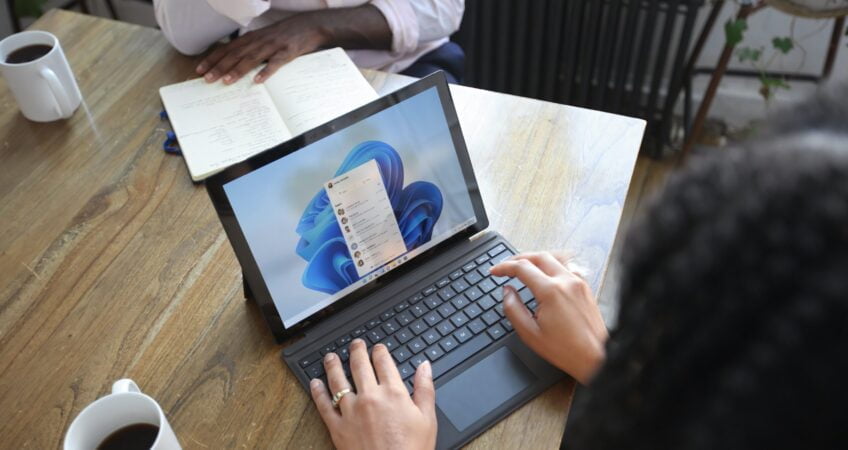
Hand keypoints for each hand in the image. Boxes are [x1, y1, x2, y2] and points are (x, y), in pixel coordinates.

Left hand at [195, 12, 326, 83]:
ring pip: (252, 59)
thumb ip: (250, 48)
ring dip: (238, 70)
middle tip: (207, 79)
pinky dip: (266, 72)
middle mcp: (259, 41)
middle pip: (236, 55)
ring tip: (226, 81)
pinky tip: (258, 81)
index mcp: (252, 38)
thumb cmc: (285, 35)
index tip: (200, 69)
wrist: (309, 26)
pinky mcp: (287, 53)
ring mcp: (273, 46)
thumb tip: (234, 61)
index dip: (213, 59)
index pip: (227, 49)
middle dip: (220, 67)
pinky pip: (275, 63)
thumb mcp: (264, 38)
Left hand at [310, 339, 436, 449]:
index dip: (379, 351)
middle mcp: (370, 397)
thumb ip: (425, 388)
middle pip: (359, 365)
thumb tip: (424, 366)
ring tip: (331, 357)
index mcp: (393, 393)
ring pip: (338, 381)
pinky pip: (324, 405)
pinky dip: (318, 392)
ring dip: (333, 365)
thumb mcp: (427, 418)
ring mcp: (351, 411)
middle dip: (356, 351)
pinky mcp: (338, 428)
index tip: (377, 348)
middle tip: (355, 344)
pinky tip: (315, 383)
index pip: (383, 362)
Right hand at [490, 252, 607, 383]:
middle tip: (506, 266)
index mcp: (551, 291)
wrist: (595, 357)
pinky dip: (553, 264)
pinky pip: (567, 266)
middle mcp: (566, 281)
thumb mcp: (530, 334)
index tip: (495, 272)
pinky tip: (547, 273)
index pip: (522, 268)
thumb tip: (507, 292)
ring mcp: (578, 282)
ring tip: (524, 265)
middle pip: (538, 256)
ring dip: (536, 258)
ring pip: (554, 258)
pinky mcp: (585, 287)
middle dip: (518, 258)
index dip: (504, 267)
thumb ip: (513, 309)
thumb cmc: (566, 349)